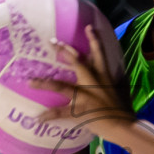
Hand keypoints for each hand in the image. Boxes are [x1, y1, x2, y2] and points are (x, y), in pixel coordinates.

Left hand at [33, 26, 134, 143]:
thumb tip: (122, 72)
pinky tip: (39, 118)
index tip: (89, 27)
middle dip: (64, 52)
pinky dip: (49, 116)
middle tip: (52, 42)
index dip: (94, 40)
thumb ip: (119, 80)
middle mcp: (93, 83)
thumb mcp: (123, 90)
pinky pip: (61, 112)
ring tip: (30, 81)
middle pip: (77, 63)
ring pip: (61, 86)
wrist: (123, 126)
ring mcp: (85, 96)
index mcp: (104, 76)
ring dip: (44, 83)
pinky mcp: (79, 111)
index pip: (100, 54)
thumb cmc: (124, 109)